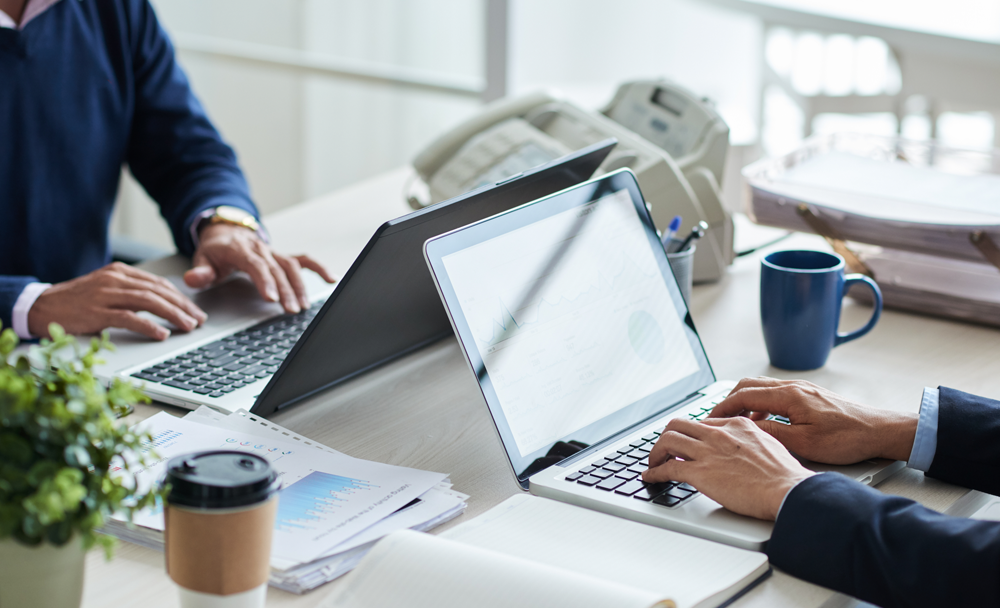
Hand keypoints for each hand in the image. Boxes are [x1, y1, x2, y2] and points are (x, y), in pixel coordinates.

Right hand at [28, 262, 207, 340]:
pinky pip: (129, 318)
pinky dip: (149, 325)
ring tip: (188, 326)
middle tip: (199, 319)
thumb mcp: (106, 289)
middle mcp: (115, 279)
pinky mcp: (96, 312)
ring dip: (173, 315)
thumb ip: (132, 291)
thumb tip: (164, 302)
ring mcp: (105, 295)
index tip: (195, 310)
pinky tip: (162, 334)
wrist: (40, 306)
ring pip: (149, 302)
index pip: (158, 283)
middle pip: (158, 291)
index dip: (180, 297)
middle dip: (183, 306)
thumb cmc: (76, 301)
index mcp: (119, 272)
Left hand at [183, 224, 335, 313]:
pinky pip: (304, 260)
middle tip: (290, 310)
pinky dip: (319, 268)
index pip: (256, 264)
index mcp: (241, 249)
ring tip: (303, 306)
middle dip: (286, 290)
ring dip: (300, 286)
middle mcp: (261, 249)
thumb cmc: (216, 251)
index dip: (265, 281)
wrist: (226, 232)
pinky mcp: (283, 256)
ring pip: (292, 267)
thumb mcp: (202, 259)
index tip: (272, 298)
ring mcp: (274, 252)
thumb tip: (194, 279)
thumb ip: (200, 271)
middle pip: (277, 269)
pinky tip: (331, 279)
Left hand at [642, 417, 813, 520]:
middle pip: (678, 425)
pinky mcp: (700, 473)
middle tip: (663, 450)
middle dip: (666, 437)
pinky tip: (651, 477)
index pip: (702, 423)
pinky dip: (654, 472)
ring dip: (655, 453)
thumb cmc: (783, 475)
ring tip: (653, 463)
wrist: (787, 489)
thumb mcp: (768, 444)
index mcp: (736, 425)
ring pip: (667, 441)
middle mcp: (718, 434)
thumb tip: (741, 449)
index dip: (690, 434)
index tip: (685, 443)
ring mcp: (708, 452)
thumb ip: (749, 441)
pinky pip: (667, 468)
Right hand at [708, 377, 917, 463]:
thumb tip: (747, 428)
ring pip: (761, 388)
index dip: (722, 407)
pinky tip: (763, 422)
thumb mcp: (804, 442)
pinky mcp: (809, 395)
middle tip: (716, 419)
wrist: (879, 430)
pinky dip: (761, 404)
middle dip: (728, 401)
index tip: (708, 419)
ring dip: (744, 402)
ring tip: (735, 422)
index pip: (744, 395)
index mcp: (789, 395)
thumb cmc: (847, 438)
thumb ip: (772, 432)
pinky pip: (775, 394)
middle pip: (748, 385)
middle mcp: (794, 386)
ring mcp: (802, 389)